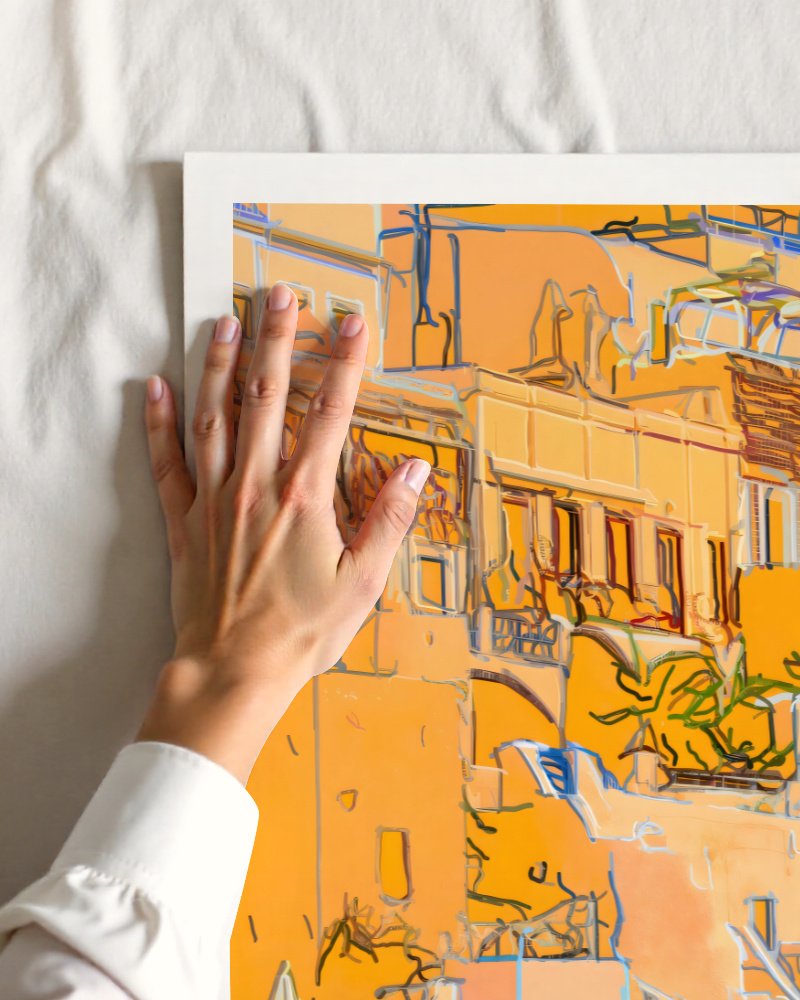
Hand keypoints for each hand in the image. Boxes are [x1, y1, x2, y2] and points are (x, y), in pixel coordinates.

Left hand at [137, 285, 429, 780]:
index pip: (330, 413)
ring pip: (215, 416)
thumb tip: (417, 468)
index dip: (345, 363)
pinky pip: (167, 462)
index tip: (354, 324)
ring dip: (221, 365)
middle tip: (281, 295)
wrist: (234, 671)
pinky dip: (158, 422)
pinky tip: (154, 386)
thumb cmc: (302, 632)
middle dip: (278, 340)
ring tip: (226, 321)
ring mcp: (215, 499)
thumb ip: (391, 519)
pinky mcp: (184, 521)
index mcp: (305, 496)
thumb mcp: (364, 583)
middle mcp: (257, 484)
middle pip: (268, 396)